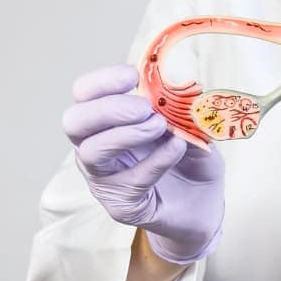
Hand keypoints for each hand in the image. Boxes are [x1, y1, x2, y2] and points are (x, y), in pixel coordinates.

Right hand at [61, 64, 225, 263]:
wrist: (205, 204)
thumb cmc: (191, 159)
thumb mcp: (191, 124)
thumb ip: (178, 106)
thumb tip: (175, 84)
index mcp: (108, 121)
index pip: (84, 95)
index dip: (102, 81)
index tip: (132, 75)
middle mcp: (97, 148)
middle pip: (75, 121)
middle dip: (108, 108)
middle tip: (144, 108)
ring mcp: (105, 178)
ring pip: (91, 152)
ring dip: (127, 134)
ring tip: (160, 126)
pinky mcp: (121, 205)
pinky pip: (130, 180)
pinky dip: (155, 161)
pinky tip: (177, 148)